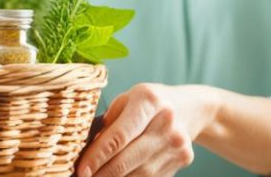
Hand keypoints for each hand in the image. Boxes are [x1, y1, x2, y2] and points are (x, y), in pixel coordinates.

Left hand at [77, 83, 218, 176]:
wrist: (190, 108)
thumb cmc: (149, 104)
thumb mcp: (127, 100)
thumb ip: (108, 122)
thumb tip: (86, 150)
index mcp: (148, 100)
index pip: (119, 135)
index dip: (97, 156)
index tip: (80, 170)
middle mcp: (166, 121)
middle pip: (128, 158)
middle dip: (102, 173)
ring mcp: (177, 142)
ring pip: (140, 174)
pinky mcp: (183, 158)